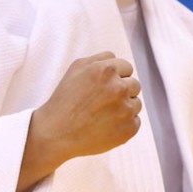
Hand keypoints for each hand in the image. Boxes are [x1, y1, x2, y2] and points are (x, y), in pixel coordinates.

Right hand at [17, 52, 140, 191]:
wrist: (56, 132)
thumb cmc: (65, 98)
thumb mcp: (76, 68)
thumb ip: (100, 58)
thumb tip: (118, 59)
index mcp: (107, 70)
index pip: (127, 67)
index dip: (116, 76)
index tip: (104, 86)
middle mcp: (118, 88)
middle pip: (135, 84)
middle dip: (122, 91)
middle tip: (102, 101)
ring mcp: (125, 110)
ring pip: (136, 103)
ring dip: (124, 107)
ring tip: (102, 115)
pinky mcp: (128, 129)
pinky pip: (135, 122)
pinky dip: (124, 124)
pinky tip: (106, 126)